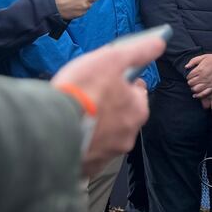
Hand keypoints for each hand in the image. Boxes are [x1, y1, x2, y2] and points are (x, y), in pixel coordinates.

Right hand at [51, 32, 165, 176]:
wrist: (51, 128)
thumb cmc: (84, 91)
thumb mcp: (113, 59)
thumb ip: (139, 52)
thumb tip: (159, 43)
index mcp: (137, 110)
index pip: (138, 94)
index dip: (126, 84)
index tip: (114, 80)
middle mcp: (128, 135)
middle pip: (124, 117)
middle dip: (113, 107)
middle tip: (94, 98)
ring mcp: (108, 153)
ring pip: (107, 137)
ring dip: (98, 127)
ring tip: (80, 116)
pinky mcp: (87, 167)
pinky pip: (89, 154)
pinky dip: (83, 144)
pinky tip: (72, 135)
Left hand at [185, 54, 211, 98]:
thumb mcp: (204, 56)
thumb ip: (193, 61)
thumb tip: (186, 67)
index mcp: (200, 69)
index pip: (189, 76)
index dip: (188, 77)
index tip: (191, 76)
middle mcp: (203, 77)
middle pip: (191, 83)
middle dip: (190, 82)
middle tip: (193, 81)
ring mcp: (208, 83)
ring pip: (195, 89)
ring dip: (193, 88)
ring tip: (195, 86)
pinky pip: (203, 94)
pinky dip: (198, 95)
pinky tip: (196, 95)